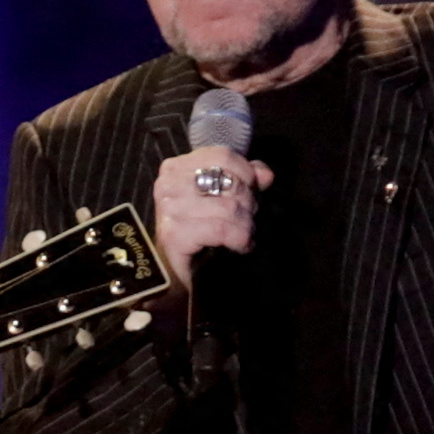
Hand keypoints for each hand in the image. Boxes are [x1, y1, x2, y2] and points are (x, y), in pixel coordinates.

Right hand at [150, 136, 268, 269]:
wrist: (174, 277)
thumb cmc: (199, 235)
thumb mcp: (220, 199)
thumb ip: (243, 179)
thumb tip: (265, 175)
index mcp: (175, 168)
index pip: (222, 156)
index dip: (246, 174)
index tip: (250, 194)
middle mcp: (167, 184)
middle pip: (229, 182)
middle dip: (247, 204)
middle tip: (246, 221)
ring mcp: (169, 209)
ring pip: (230, 207)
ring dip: (246, 225)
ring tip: (244, 235)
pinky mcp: (174, 234)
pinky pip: (222, 228)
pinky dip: (239, 239)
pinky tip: (241, 247)